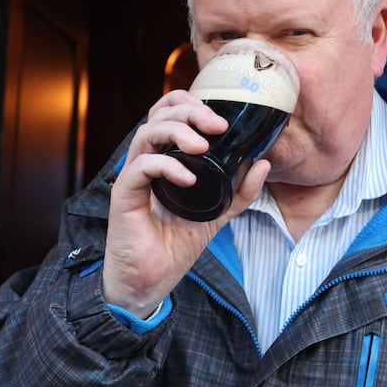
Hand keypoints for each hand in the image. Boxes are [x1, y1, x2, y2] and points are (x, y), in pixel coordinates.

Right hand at [102, 90, 269, 317]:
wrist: (151, 280)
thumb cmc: (175, 246)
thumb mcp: (217, 213)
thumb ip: (240, 191)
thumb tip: (263, 163)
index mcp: (164, 159)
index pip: (168, 114)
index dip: (190, 105)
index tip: (219, 120)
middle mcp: (147, 162)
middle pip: (158, 115)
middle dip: (190, 113)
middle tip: (217, 126)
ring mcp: (134, 176)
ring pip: (146, 133)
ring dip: (177, 132)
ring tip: (202, 147)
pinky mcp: (124, 194)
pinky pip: (141, 166)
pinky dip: (166, 166)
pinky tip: (188, 178)